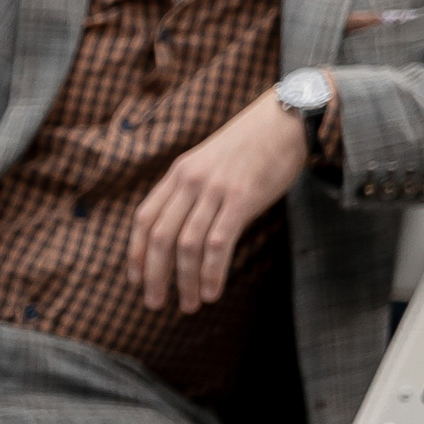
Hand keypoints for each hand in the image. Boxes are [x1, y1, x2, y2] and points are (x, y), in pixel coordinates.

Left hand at [127, 89, 313, 315]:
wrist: (287, 118)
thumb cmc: (251, 147)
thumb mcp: (209, 164)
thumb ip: (191, 194)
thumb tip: (182, 237)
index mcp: (177, 174)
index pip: (143, 219)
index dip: (136, 253)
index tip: (135, 280)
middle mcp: (189, 181)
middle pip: (160, 238)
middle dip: (154, 276)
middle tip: (154, 304)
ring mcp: (214, 189)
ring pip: (187, 246)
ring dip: (185, 281)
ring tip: (189, 305)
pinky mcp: (241, 198)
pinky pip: (218, 243)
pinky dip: (211, 272)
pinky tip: (211, 292)